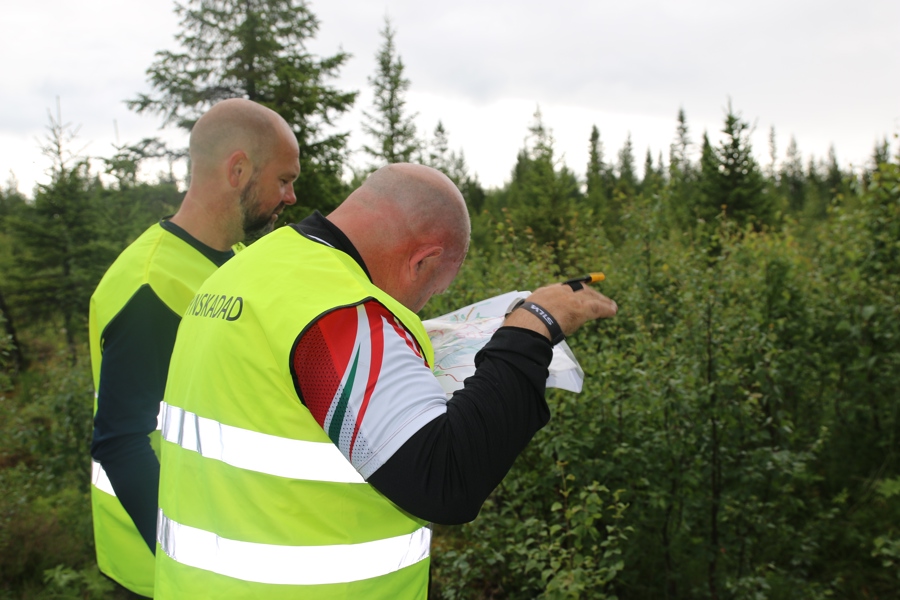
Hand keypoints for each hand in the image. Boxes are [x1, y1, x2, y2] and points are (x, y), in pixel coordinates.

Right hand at [503, 282, 617, 339]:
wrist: (528, 325)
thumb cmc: (522, 327)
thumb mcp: (523, 319)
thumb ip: (530, 320)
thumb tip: (521, 330)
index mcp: (544, 293)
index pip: (562, 289)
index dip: (572, 292)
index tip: (577, 294)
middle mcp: (559, 291)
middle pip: (579, 289)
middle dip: (590, 293)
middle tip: (597, 298)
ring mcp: (571, 299)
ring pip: (591, 297)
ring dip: (601, 301)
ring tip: (610, 305)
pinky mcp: (581, 308)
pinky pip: (598, 307)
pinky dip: (607, 309)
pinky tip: (613, 310)